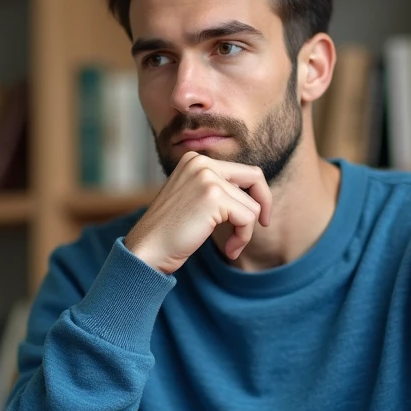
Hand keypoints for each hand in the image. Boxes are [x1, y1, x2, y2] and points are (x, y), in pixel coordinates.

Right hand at [123, 153, 271, 273]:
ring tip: (230, 247)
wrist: (146, 250)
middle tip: (264, 224)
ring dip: (245, 231)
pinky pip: (248, 218)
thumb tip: (256, 195)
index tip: (257, 217)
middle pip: (255, 177)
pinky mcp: (213, 197)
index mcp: (195, 160)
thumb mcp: (193, 199)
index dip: (256, 194)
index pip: (243, 171)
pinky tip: (230, 251)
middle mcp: (201, 163)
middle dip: (263, 203)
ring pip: (252, 205)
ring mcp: (207, 178)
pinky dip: (243, 238)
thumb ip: (218, 189)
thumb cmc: (170, 232)